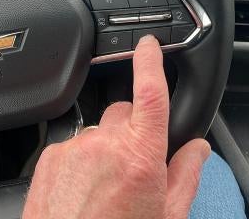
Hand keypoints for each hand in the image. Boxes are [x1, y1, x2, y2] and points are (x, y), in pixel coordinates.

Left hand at [22, 35, 210, 218]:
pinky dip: (81, 161)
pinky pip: (73, 146)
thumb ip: (187, 175)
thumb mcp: (168, 217)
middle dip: (132, 130)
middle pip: (124, 114)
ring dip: (105, 150)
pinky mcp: (50, 158)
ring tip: (104, 190)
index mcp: (140, 156)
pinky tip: (82, 193)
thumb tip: (198, 149)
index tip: (150, 46)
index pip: (150, 92)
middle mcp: (104, 145)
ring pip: (98, 132)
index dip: (151, 61)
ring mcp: (73, 149)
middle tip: (134, 167)